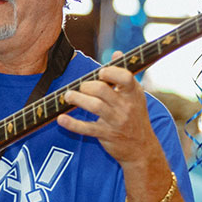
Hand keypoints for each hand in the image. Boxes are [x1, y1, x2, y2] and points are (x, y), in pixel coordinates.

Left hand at [57, 51, 161, 165]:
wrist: (141, 147)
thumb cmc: (135, 116)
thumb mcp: (135, 95)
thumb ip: (124, 75)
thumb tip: (116, 53)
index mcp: (133, 93)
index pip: (125, 77)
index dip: (111, 72)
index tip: (101, 72)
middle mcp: (126, 106)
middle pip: (103, 90)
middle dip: (87, 86)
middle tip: (80, 87)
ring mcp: (116, 121)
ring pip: (94, 107)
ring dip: (77, 99)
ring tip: (68, 96)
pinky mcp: (106, 135)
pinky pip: (87, 128)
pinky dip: (72, 124)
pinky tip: (61, 119)